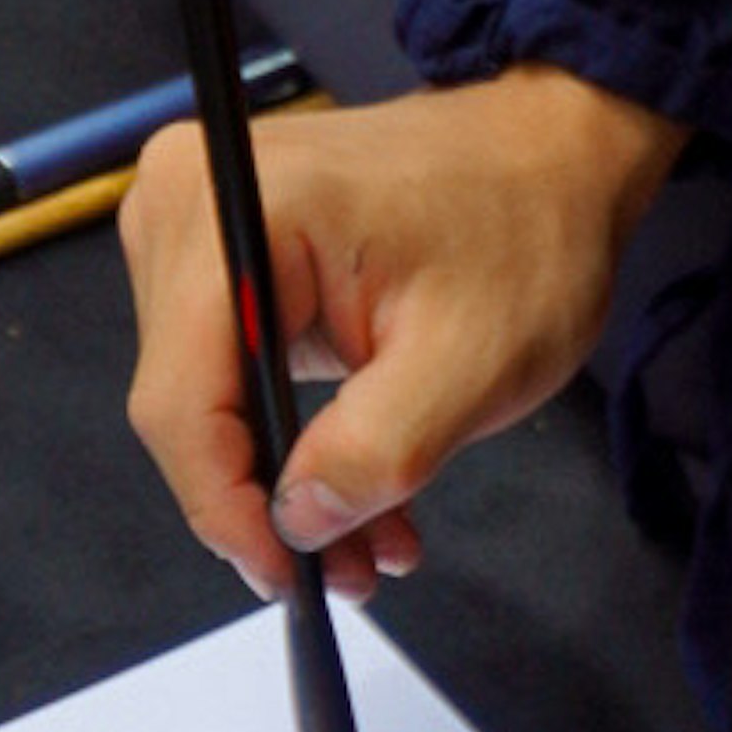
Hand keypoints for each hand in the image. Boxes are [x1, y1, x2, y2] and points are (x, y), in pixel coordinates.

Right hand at [121, 68, 685, 601]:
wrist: (550, 157)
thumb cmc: (524, 230)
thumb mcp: (471, 362)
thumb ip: (376, 452)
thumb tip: (297, 523)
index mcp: (240, 207)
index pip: (181, 398)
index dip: (224, 506)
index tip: (284, 574)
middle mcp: (191, 202)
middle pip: (187, 405)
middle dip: (264, 503)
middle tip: (348, 569)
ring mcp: (198, 224)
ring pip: (207, 402)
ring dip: (284, 481)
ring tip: (370, 540)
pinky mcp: (221, 251)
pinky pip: (229, 373)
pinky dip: (289, 439)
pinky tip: (356, 489)